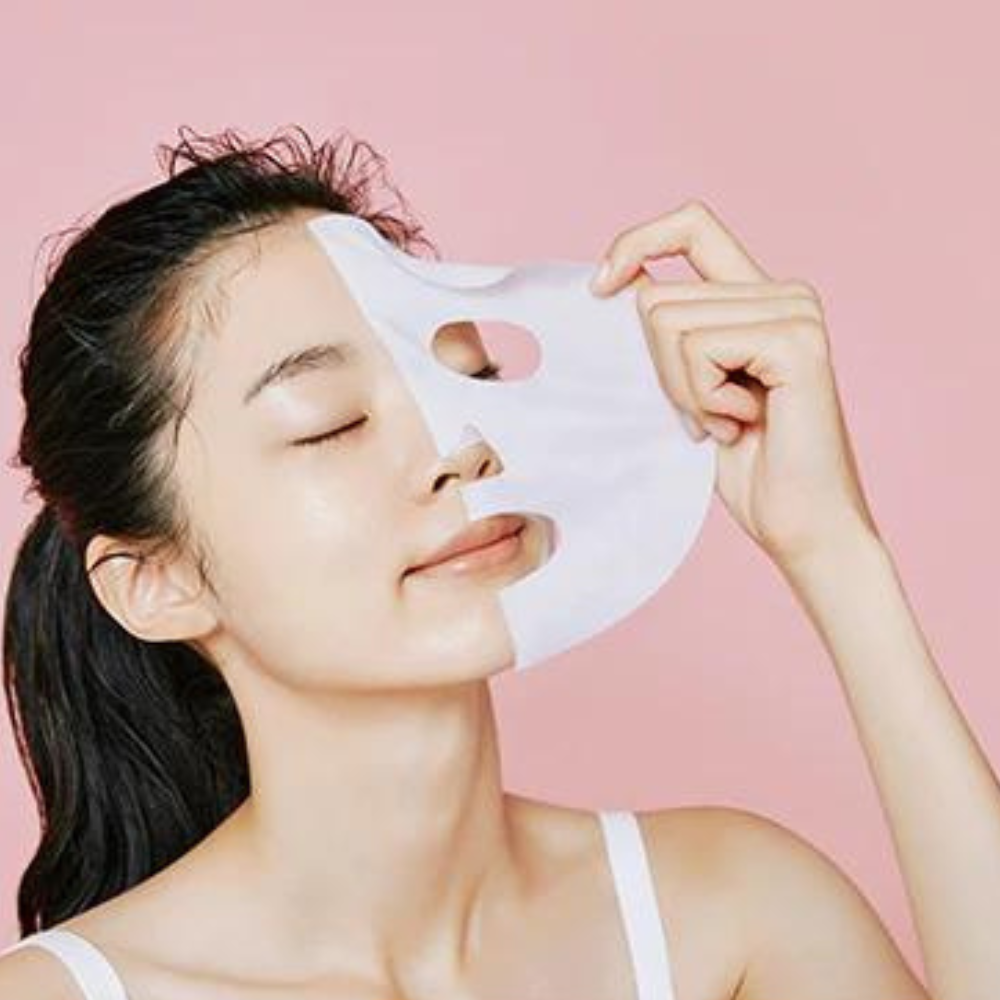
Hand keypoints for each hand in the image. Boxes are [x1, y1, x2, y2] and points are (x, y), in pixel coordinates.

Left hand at [590, 200, 880, 568]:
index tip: (600, 288)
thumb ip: (668, 334)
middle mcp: (783, 292)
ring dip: (683, 391)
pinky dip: (703, 399)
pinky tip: (742, 425)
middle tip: (708, 415)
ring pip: (668, 323)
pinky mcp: (795, 341)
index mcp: (757, 297)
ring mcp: (795, 311)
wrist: (800, 524)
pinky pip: (697, 349)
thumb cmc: (746, 466)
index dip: (637, 242)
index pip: (691, 225)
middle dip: (660, 370)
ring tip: (728, 422)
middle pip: (656, 297)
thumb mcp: (689, 388)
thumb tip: (612, 287)